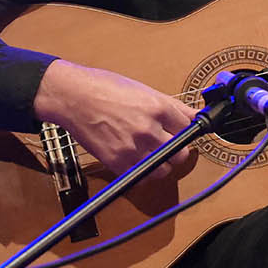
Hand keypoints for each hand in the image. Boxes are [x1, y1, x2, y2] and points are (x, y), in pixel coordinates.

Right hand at [33, 59, 194, 177]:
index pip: (188, 129)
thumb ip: (172, 106)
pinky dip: (143, 173)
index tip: (180, 133)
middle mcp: (148, 129)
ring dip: (162, 165)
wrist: (73, 97)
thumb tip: (194, 115)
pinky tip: (137, 160)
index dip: (185, 131)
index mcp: (158, 108)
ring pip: (164, 169)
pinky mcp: (117, 162)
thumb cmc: (105, 88)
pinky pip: (142, 179)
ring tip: (152, 154)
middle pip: (181, 153)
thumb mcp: (144, 90)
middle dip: (177, 150)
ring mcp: (133, 148)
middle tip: (168, 145)